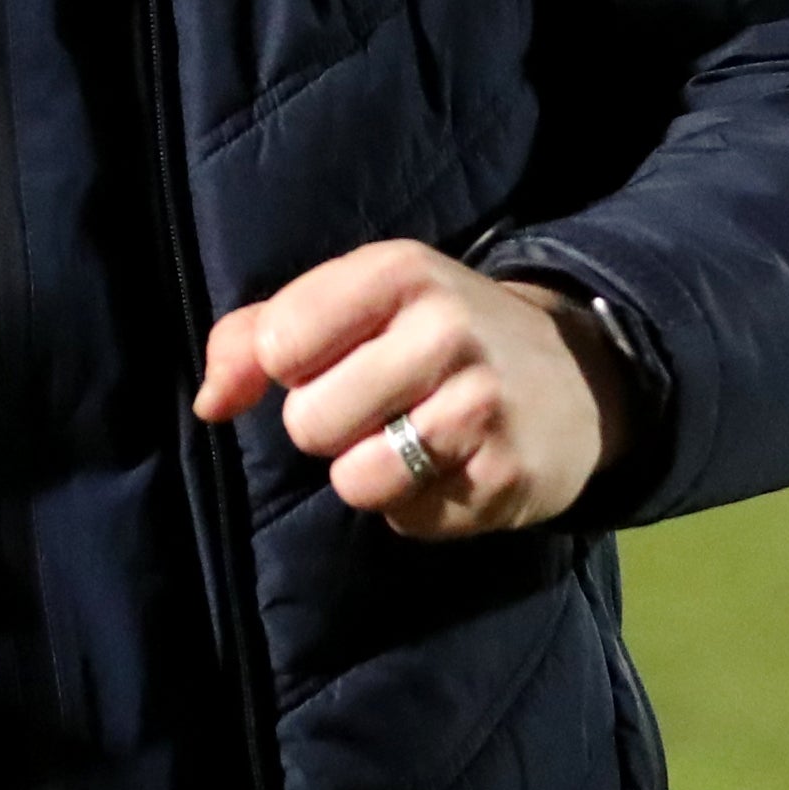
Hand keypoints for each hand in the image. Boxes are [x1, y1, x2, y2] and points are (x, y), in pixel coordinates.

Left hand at [194, 244, 630, 539]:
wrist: (578, 373)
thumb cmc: (434, 332)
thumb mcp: (356, 302)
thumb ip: (257, 335)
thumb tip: (210, 404)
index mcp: (399, 271)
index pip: (280, 344)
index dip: (289, 367)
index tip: (328, 358)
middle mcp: (446, 330)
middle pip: (310, 422)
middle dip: (328, 426)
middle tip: (377, 405)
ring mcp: (482, 406)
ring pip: (354, 480)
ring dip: (368, 472)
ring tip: (410, 438)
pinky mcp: (506, 478)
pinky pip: (407, 517)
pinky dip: (415, 504)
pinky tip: (450, 467)